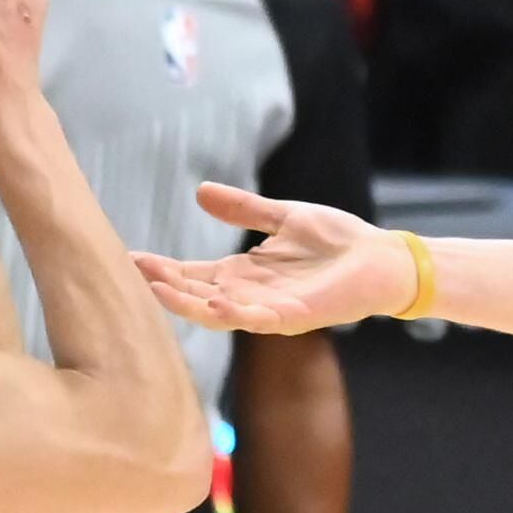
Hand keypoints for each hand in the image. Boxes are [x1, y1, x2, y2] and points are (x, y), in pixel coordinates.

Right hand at [136, 185, 412, 332]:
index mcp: (246, 275)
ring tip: (157, 288)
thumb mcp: (282, 217)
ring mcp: (272, 310)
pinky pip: (258, 320)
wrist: (382, 259)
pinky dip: (234, 314)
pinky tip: (214, 303)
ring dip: (189, 302)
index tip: (130, 256)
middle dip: (165, 285)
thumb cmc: (339, 241)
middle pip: (198, 296)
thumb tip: (200, 192)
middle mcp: (252, 297)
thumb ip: (244, 209)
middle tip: (131, 271)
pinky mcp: (297, 317)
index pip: (195, 274)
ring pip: (219, 314)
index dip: (164, 267)